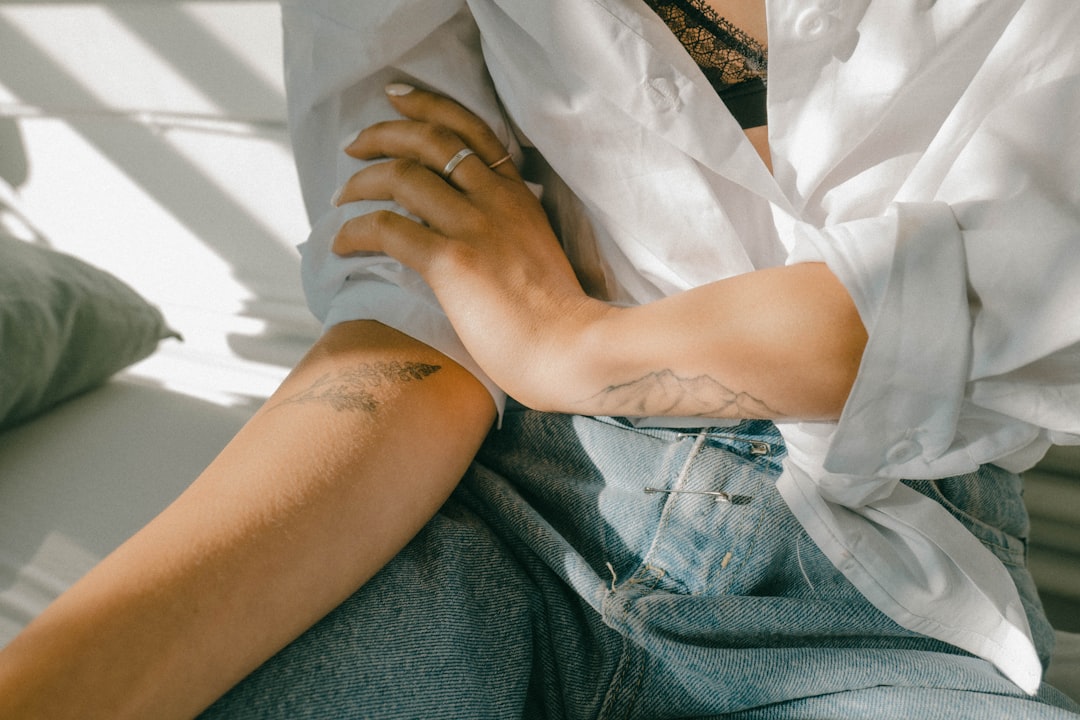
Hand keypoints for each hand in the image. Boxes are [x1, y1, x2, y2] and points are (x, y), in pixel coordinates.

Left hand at [332, 84, 610, 408]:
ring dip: (360, 182)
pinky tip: (341, 243)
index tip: (397, 98)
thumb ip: (510, 230)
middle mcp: (496, 199)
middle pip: (429, 140)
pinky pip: (387, 229)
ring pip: (402, 176)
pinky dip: (355, 231)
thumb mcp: (538, 253)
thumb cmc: (556, 320)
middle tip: (353, 143)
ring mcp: (475, 226)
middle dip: (383, 133)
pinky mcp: (452, 261)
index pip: (471, 130)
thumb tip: (476, 233)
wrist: (572, 351)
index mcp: (519, 195)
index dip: (428, 106)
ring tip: (340, 198)